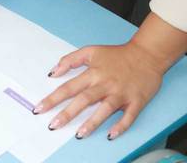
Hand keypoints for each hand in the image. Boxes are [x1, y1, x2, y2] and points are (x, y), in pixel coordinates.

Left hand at [34, 43, 163, 139]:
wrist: (147, 54)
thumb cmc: (117, 54)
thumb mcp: (91, 51)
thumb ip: (70, 60)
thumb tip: (53, 72)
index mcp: (93, 73)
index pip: (68, 87)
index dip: (53, 98)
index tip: (39, 108)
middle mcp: (105, 84)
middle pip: (83, 100)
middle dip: (67, 113)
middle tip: (53, 125)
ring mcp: (121, 93)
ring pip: (105, 109)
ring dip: (92, 123)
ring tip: (79, 134)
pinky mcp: (136, 101)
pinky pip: (129, 116)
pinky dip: (121, 126)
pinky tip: (111, 135)